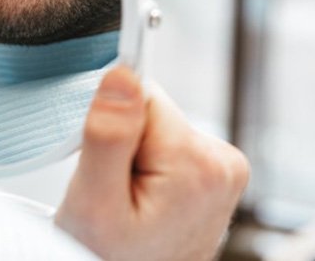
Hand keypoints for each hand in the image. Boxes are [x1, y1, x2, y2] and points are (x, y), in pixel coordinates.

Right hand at [56, 67, 248, 260]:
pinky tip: (145, 195)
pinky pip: (168, 142)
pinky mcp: (214, 171)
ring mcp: (223, 169)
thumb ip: (108, 135)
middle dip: (125, 142)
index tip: (109, 166)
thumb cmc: (107, 255)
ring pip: (158, 126)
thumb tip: (123, 74)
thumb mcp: (94, 201)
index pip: (143, 98)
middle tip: (115, 186)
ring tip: (130, 196)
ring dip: (136, 155)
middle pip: (153, 111)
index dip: (115, 127)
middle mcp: (223, 163)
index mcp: (198, 165)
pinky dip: (149, 163)